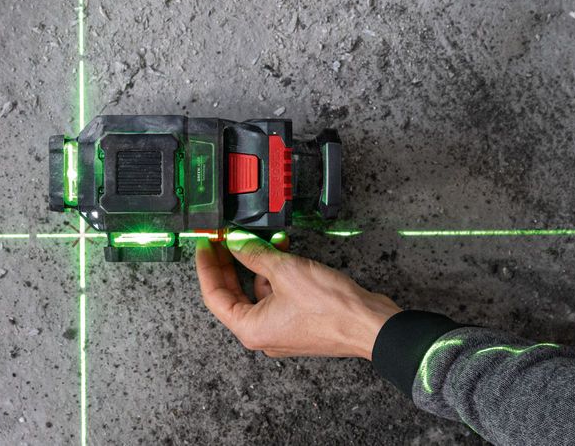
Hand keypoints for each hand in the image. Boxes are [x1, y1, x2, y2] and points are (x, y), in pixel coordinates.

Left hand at [195, 232, 400, 359]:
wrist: (370, 324)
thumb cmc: (331, 309)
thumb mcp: (284, 270)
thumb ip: (253, 254)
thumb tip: (235, 243)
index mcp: (250, 329)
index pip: (214, 296)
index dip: (206, 267)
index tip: (205, 245)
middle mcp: (262, 333)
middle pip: (233, 294)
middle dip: (230, 263)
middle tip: (223, 240)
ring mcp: (280, 328)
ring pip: (257, 291)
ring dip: (259, 264)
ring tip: (264, 240)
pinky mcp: (297, 321)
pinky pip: (276, 294)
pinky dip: (277, 273)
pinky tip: (283, 252)